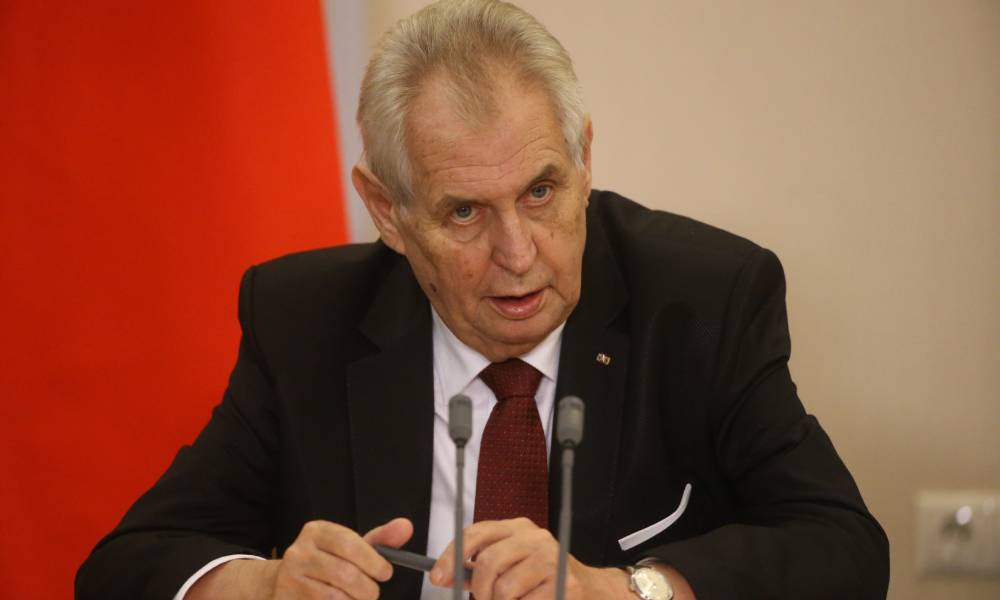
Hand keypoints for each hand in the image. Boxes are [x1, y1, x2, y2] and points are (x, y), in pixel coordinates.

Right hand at [273, 517, 412, 599]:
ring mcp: (290, 578)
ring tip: (359, 599)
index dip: (372, 561)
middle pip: (344, 573)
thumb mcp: (350, 546)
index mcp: (317, 531)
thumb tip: (406, 527)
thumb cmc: (327, 561)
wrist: (285, 580)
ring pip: (334, 597)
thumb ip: (380, 539)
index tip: (385, 573)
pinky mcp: (287, 599)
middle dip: (367, 588)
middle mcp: (299, 552)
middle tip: (373, 592)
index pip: (348, 543)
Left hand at [429, 517, 629, 599]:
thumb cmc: (543, 578)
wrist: (591, 590)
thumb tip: (444, 574)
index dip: (452, 555)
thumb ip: (478, 568)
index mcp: (517, 527)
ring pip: (504, 589)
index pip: (475, 533)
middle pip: (488, 562)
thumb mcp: (510, 565)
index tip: (437, 577)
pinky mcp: (564, 582)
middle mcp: (534, 537)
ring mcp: (551, 557)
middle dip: (479, 590)